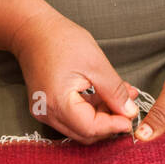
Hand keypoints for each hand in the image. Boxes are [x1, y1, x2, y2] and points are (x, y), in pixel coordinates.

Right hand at [11, 9, 138, 144]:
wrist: (32, 30)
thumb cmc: (61, 40)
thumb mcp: (96, 64)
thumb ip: (114, 92)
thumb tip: (130, 112)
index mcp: (58, 103)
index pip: (90, 128)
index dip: (114, 125)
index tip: (131, 117)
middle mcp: (47, 113)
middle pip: (85, 133)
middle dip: (110, 122)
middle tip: (129, 106)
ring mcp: (44, 111)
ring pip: (80, 127)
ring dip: (102, 116)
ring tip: (121, 95)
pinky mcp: (46, 107)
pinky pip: (72, 117)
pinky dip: (90, 110)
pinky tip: (104, 94)